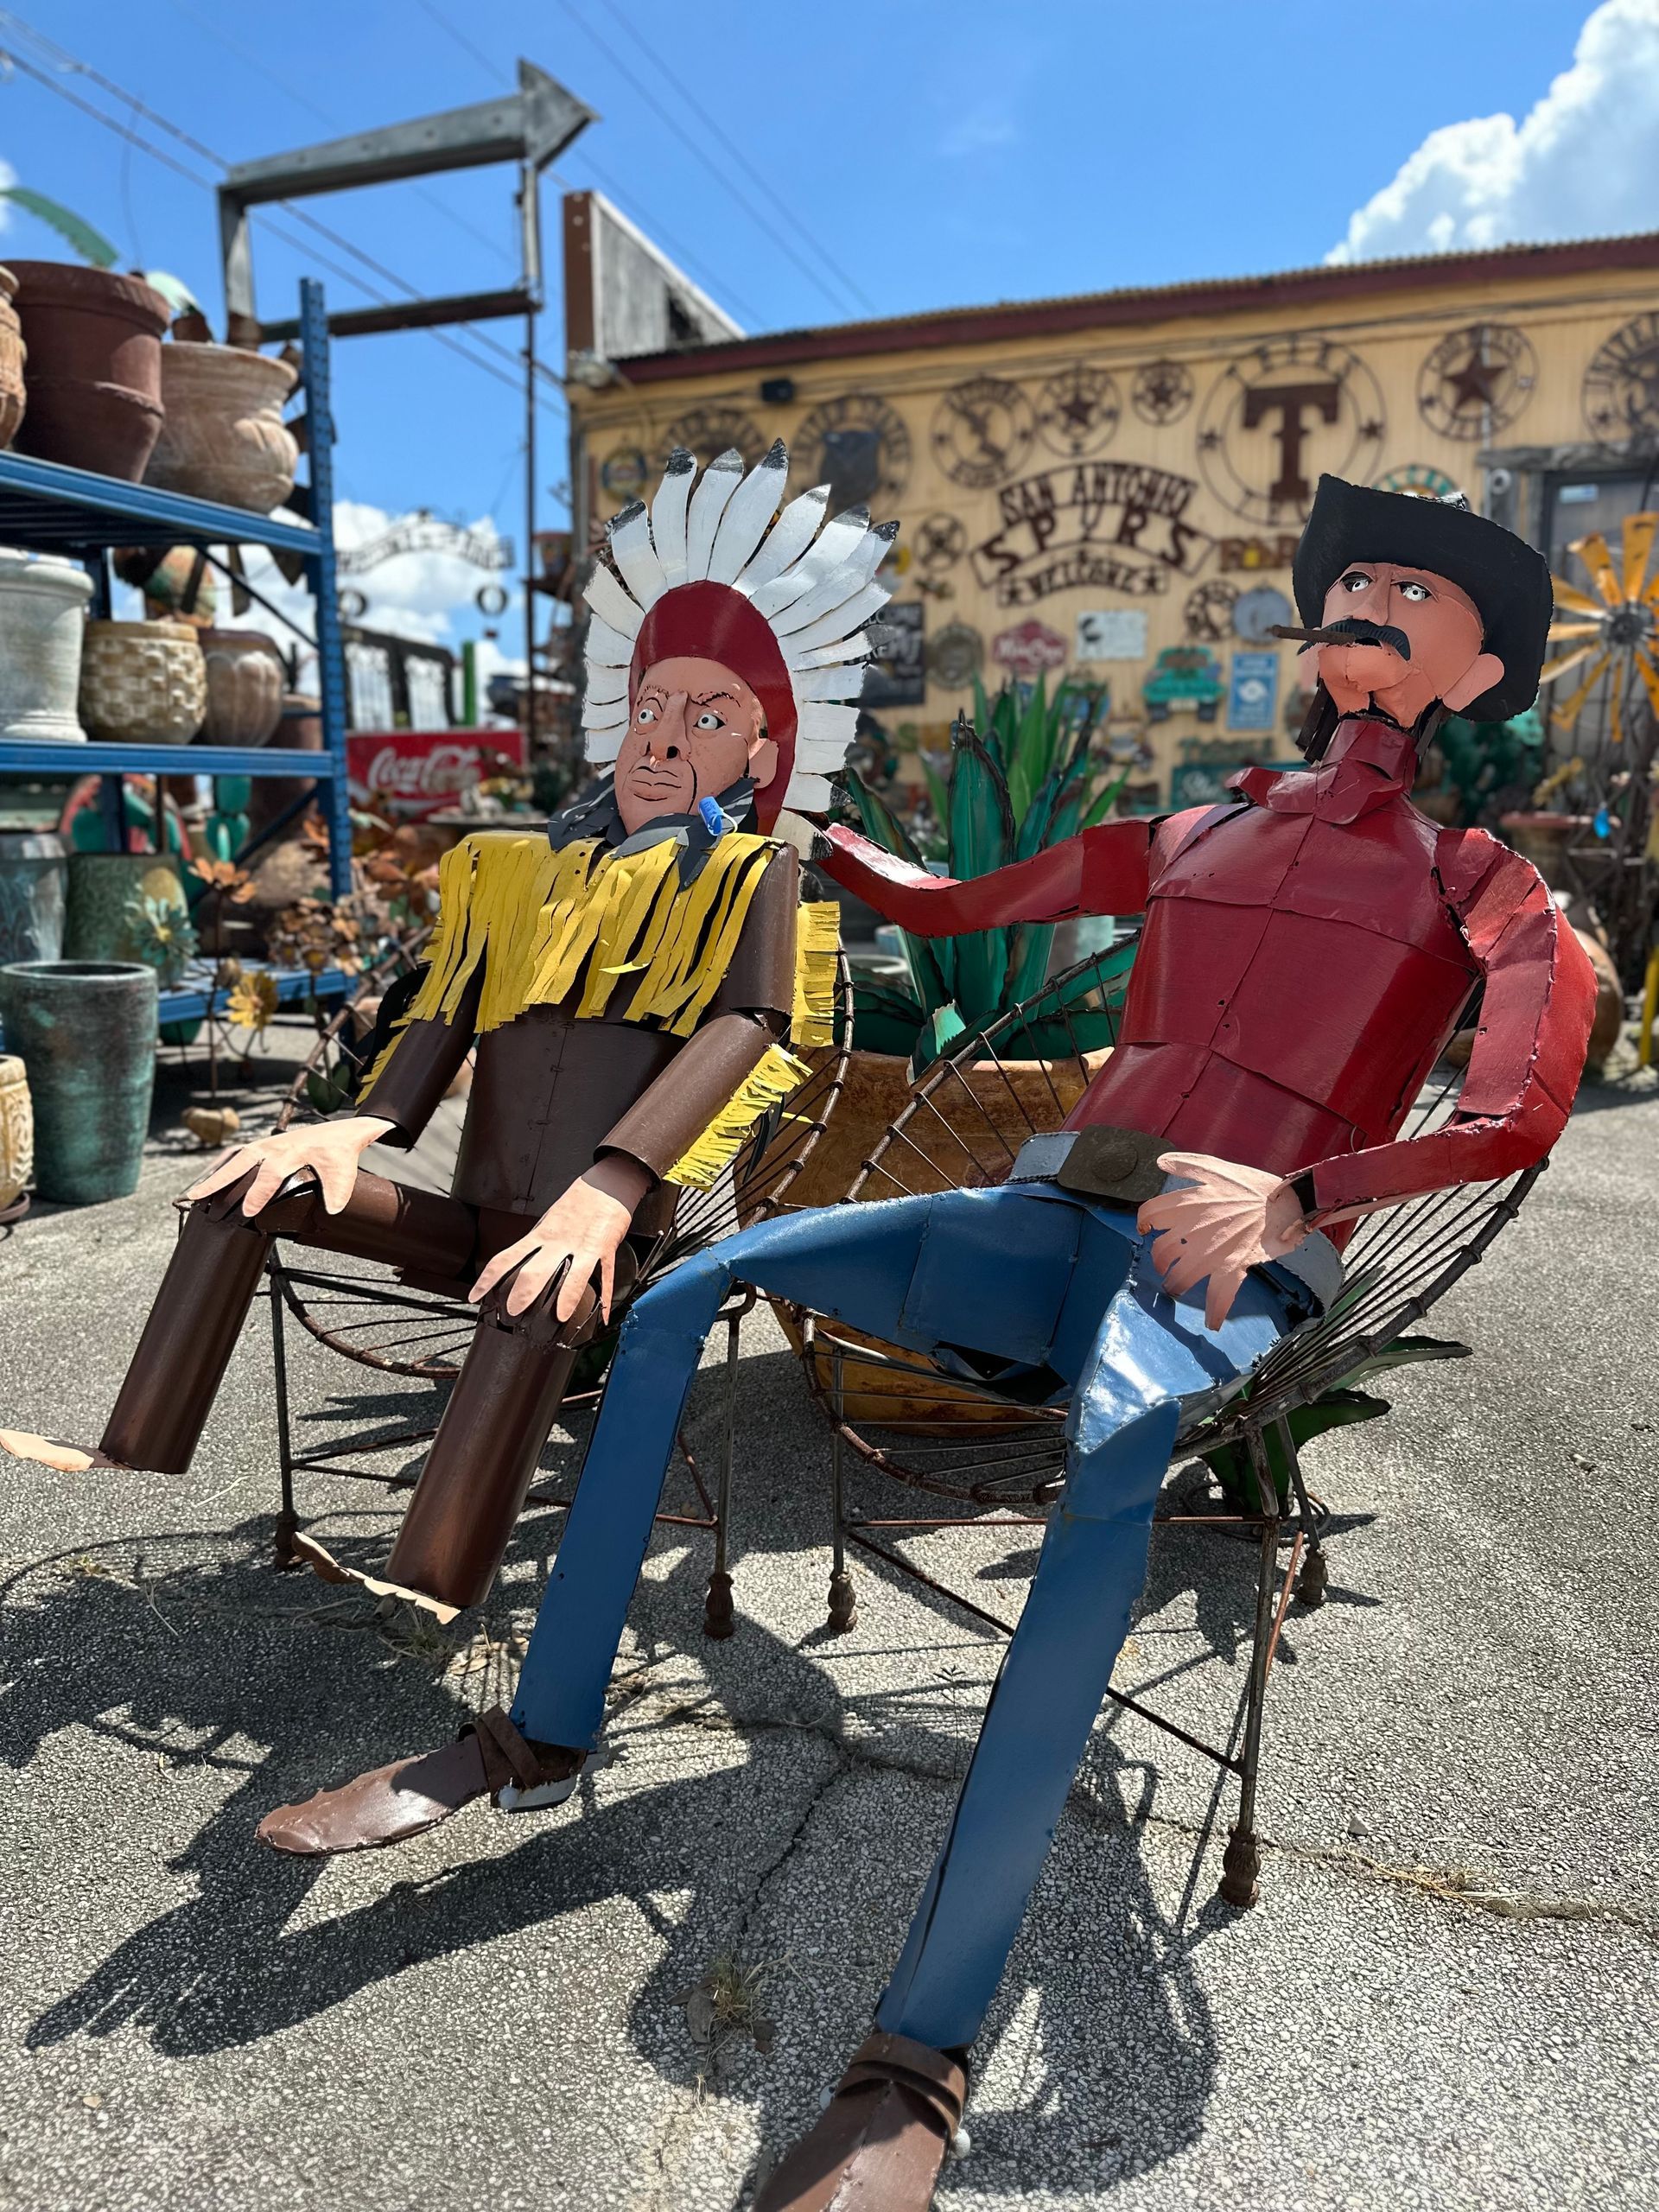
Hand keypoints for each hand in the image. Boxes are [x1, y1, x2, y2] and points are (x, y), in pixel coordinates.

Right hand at [186, 1114, 394, 1217]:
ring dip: (216, 1174)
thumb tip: (332, 1210)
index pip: (271, 1175)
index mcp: (292, 1152)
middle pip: (241, 1162)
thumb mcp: (344, 1169)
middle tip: (197, 1197)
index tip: (247, 1210)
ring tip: (195, 1194)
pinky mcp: (265, 1147)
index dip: (259, 1193)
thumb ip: (338, 1189)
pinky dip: (223, 1167)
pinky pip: (238, 1156)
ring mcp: (267, 1145)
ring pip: (235, 1158)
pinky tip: (210, 1181)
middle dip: (219, 1180)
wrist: (343, 1131)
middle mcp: (275, 1146)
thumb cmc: (341, 1151)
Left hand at [469, 1154, 651, 1322]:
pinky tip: (603, 1315)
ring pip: (574, 1275)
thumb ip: (537, 1244)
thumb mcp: (549, 1221)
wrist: (606, 1184)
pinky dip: (605, 1297)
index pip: (506, 1258)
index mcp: (541, 1236)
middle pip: (536, 1270)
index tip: (475, 1296)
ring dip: (567, 1297)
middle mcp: (559, 1243)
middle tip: (512, 1312)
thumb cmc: (577, 1203)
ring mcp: (583, 1246)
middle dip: (522, 1293)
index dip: (487, 1279)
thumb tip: (521, 1263)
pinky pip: (605, 1276)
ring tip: (560, 1317)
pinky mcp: (605, 1248)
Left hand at [1136, 1153, 1308, 1330]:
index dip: (1144, 1224)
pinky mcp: (1233, 1267)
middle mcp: (1194, 1230)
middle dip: (1160, 1261)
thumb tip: (1160, 1161)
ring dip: (1176, 1286)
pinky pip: (1219, 1297)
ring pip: (1181, 1278)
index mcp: (1189, 1204)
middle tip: (1166, 1264)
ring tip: (1177, 1288)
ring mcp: (1212, 1251)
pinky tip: (1213, 1324)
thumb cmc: (1254, 1187)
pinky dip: (1215, 1313)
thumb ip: (1187, 1165)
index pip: (1151, 1215)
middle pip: (1162, 1252)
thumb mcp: (1218, 1168)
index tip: (1147, 1232)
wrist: (1287, 1204)